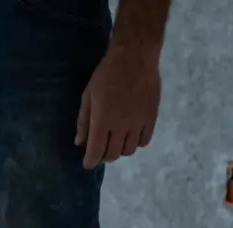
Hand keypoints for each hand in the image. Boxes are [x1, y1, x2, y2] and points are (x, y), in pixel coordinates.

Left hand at [76, 44, 161, 169]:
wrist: (135, 57)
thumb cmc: (106, 75)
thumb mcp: (88, 96)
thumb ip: (83, 122)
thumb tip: (80, 143)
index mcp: (102, 120)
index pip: (96, 151)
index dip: (91, 161)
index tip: (88, 164)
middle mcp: (121, 125)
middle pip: (113, 154)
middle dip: (104, 156)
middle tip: (100, 148)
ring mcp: (139, 122)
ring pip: (129, 150)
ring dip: (120, 150)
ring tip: (115, 141)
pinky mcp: (152, 117)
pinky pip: (145, 141)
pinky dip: (136, 143)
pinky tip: (130, 135)